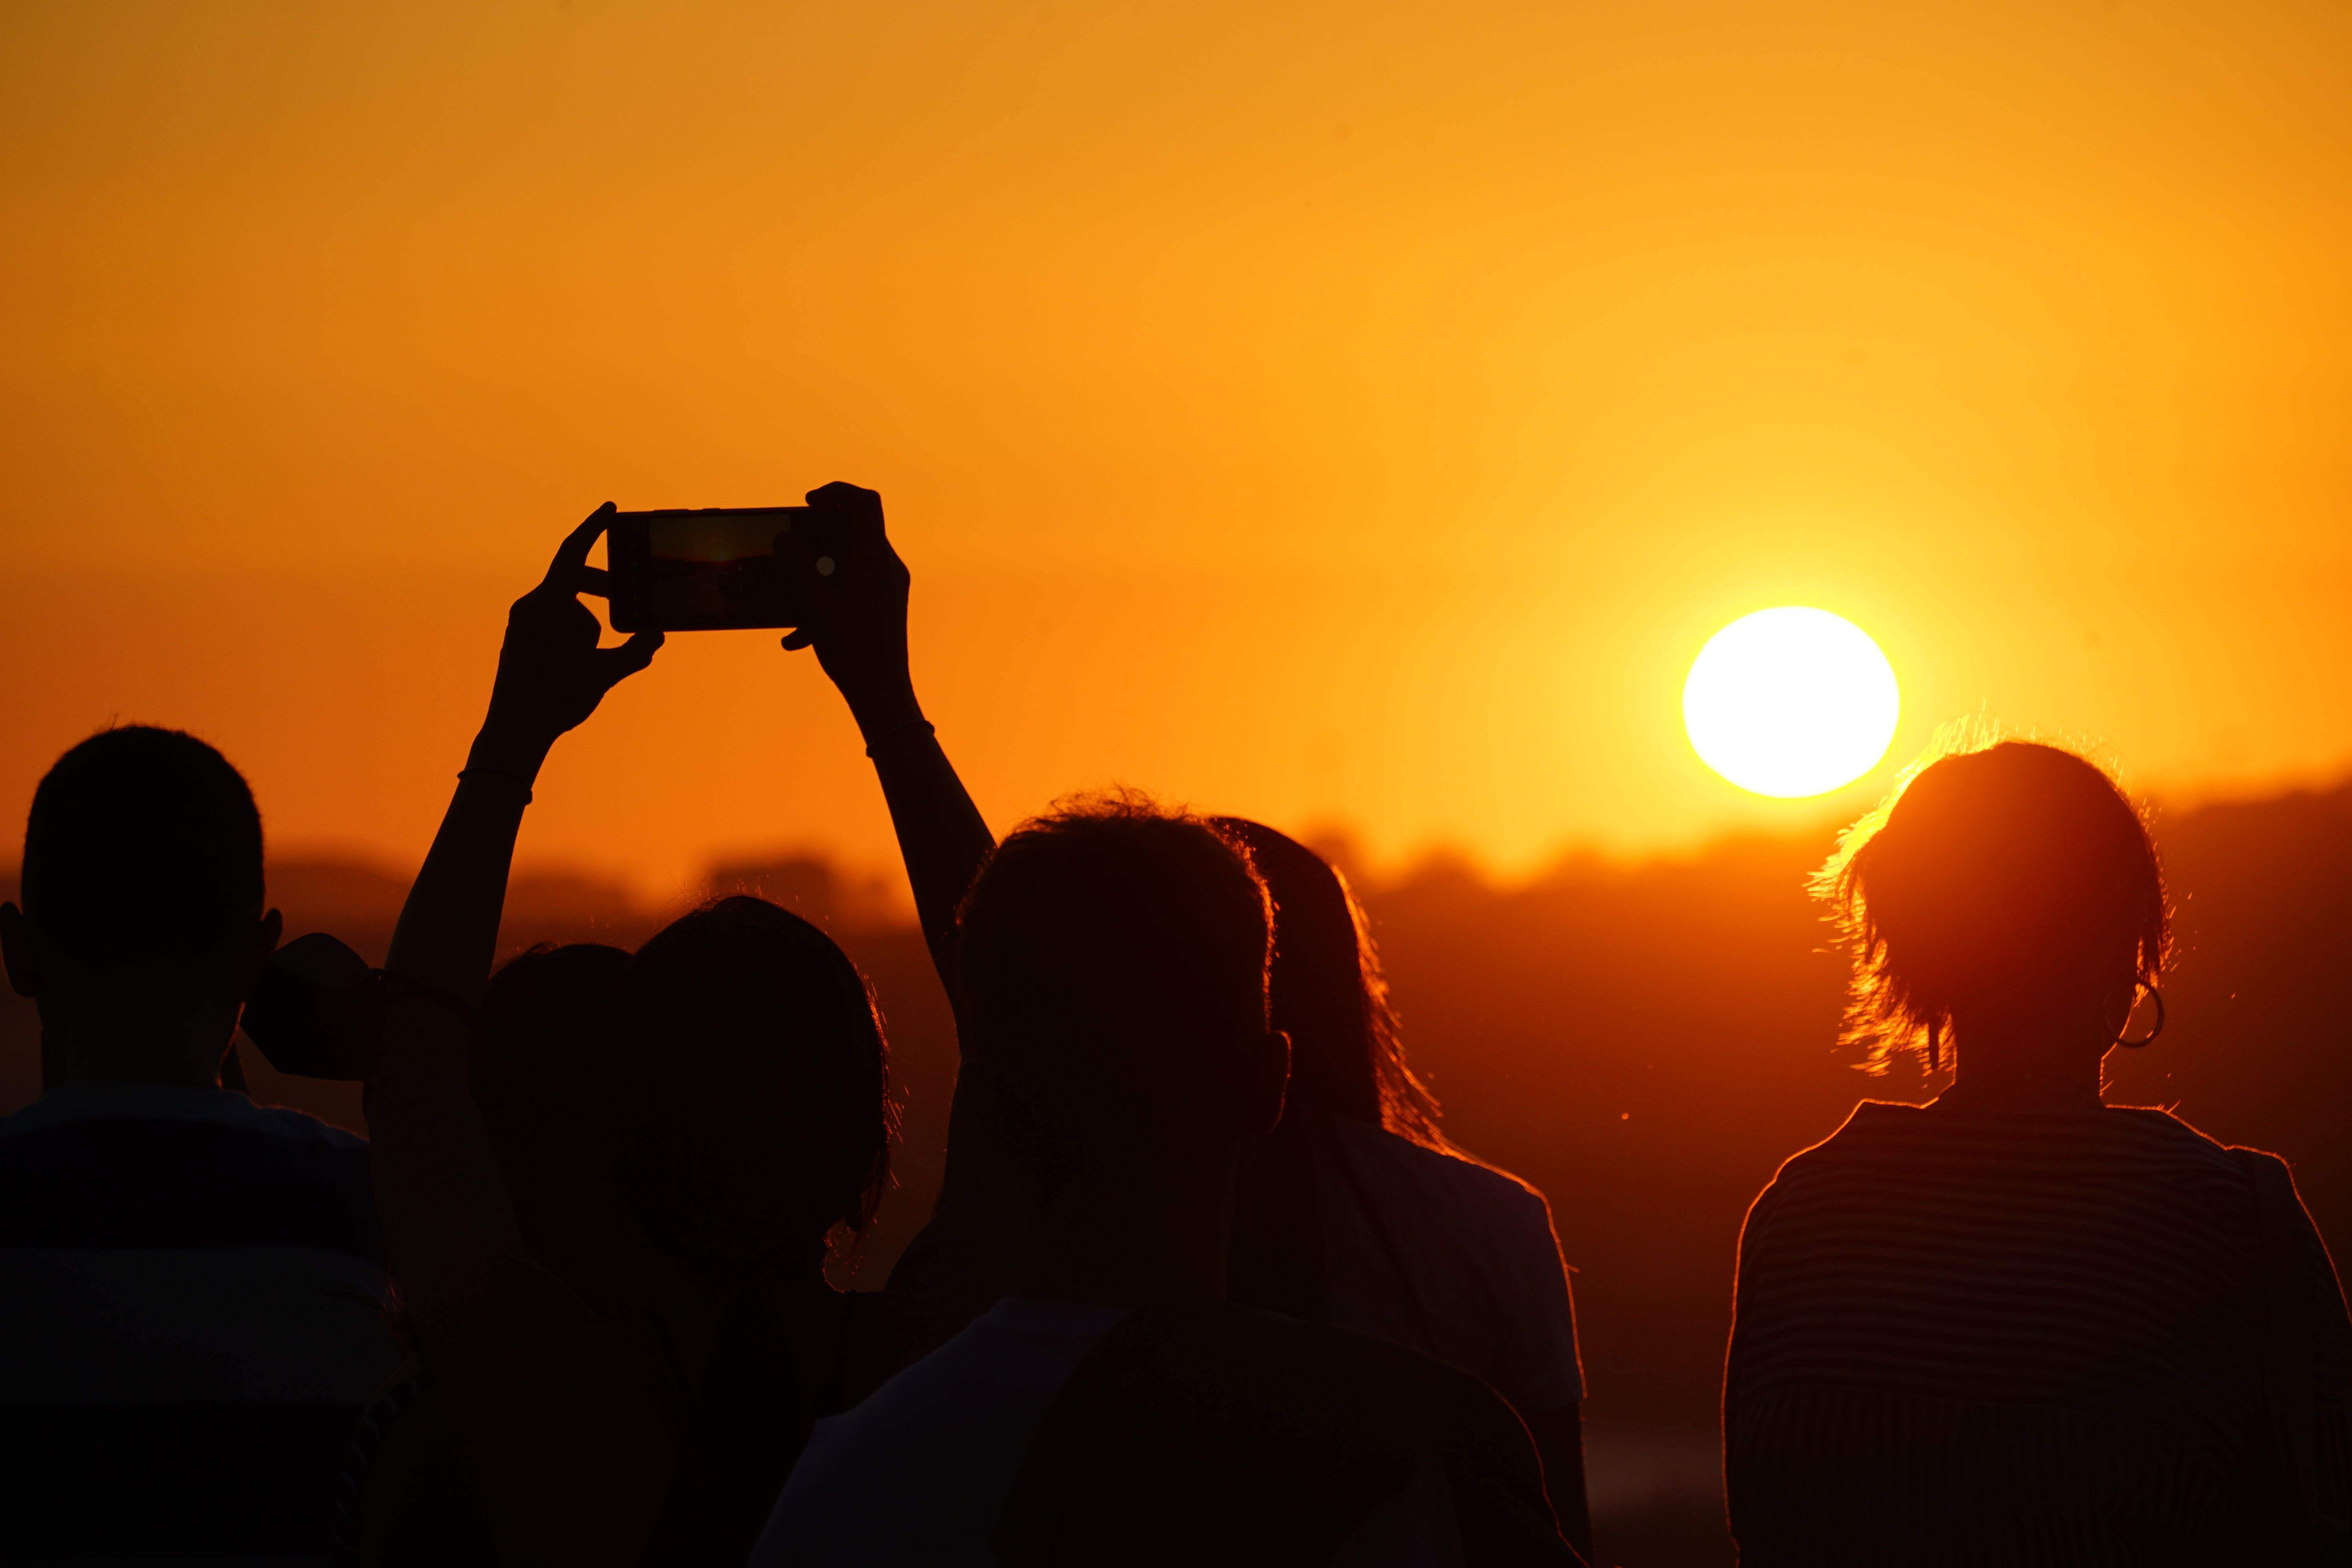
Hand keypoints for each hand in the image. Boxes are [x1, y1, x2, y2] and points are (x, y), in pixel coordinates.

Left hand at [475, 504, 663, 769]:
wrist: (513, 730)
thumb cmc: (556, 699)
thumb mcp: (605, 674)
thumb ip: (635, 651)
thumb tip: (656, 634)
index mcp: (549, 603)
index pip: (574, 551)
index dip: (594, 527)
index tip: (610, 508)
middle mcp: (531, 605)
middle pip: (575, 580)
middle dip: (604, 590)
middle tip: (628, 600)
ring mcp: (521, 621)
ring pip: (565, 606)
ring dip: (588, 622)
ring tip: (596, 658)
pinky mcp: (518, 637)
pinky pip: (552, 620)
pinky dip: (572, 630)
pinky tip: (580, 662)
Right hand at [778, 481, 920, 735]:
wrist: (881, 694)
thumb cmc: (851, 650)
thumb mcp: (814, 605)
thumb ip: (796, 567)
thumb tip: (784, 538)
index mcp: (876, 559)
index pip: (864, 503)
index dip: (835, 493)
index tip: (808, 503)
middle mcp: (888, 568)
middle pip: (853, 532)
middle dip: (817, 539)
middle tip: (792, 549)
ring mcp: (888, 588)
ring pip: (847, 565)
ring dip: (815, 579)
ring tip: (789, 602)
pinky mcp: (883, 608)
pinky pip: (851, 591)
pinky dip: (825, 603)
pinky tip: (797, 637)